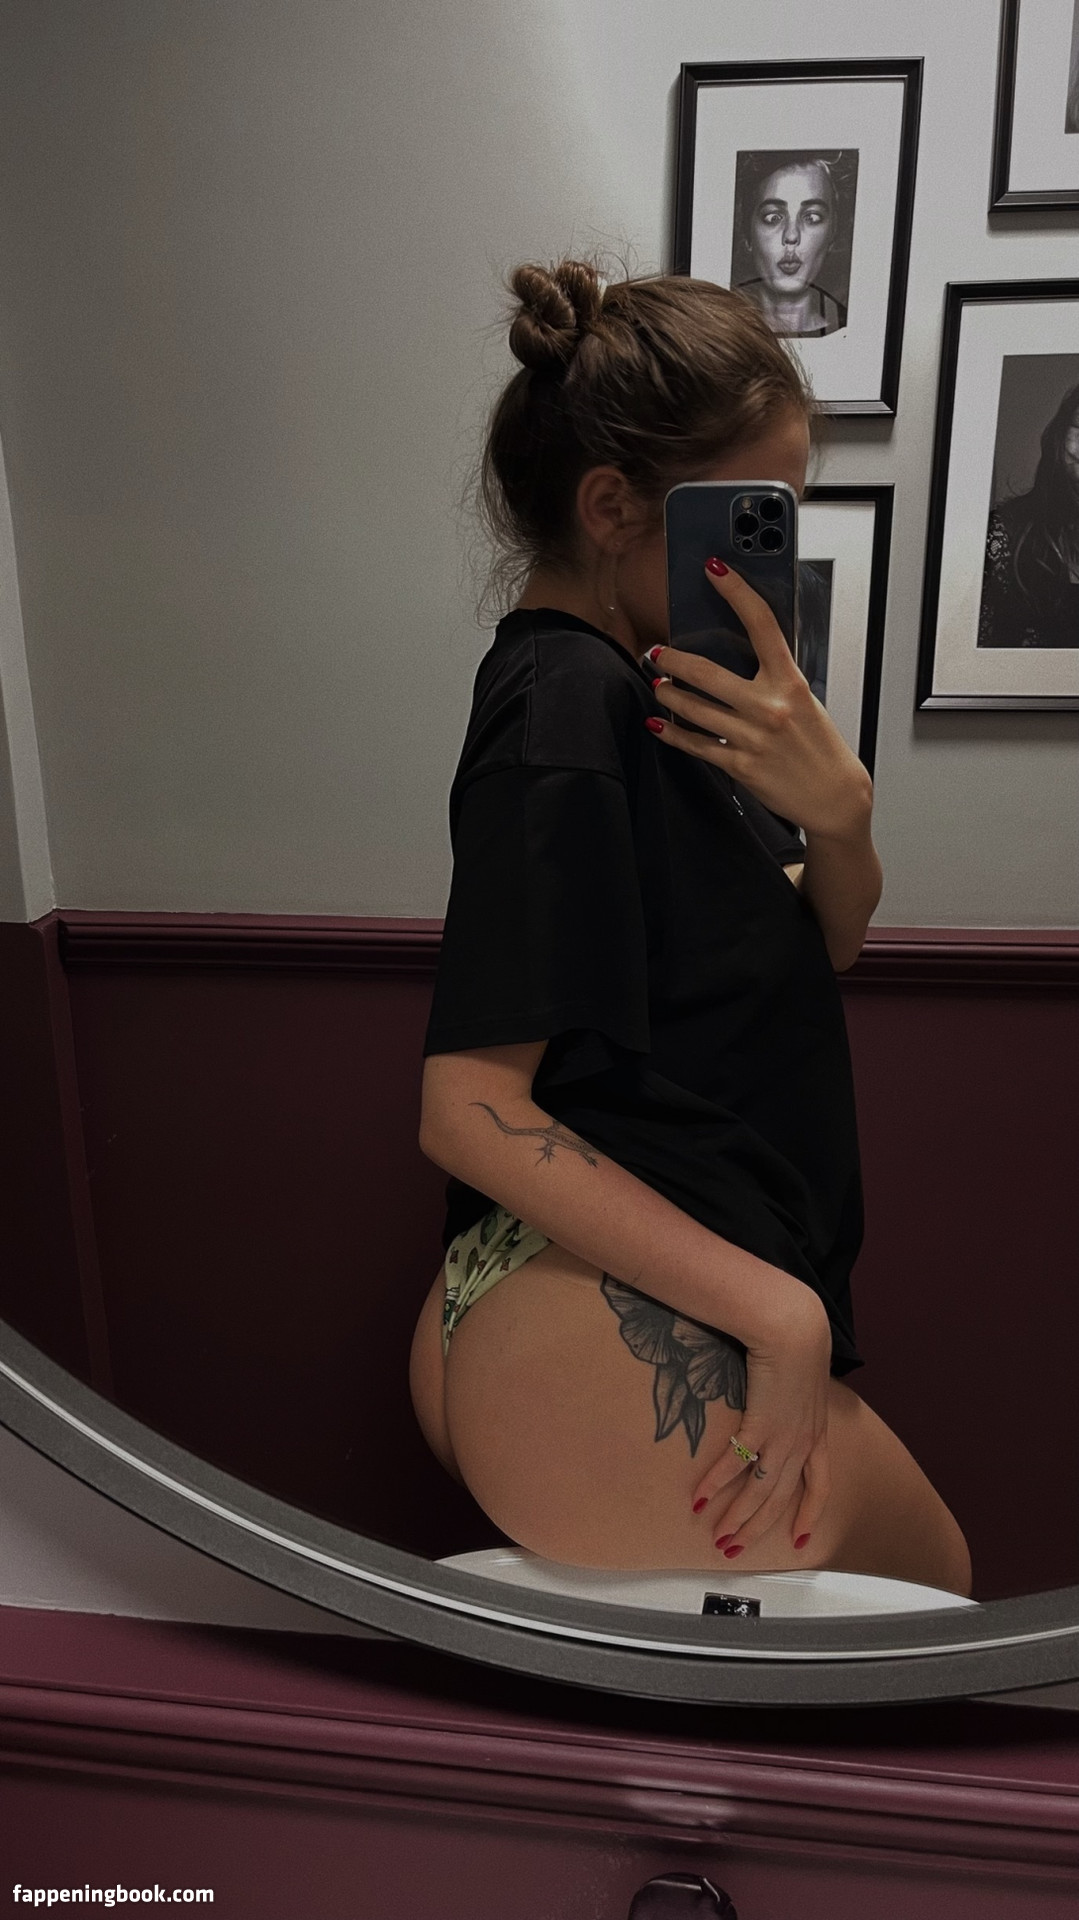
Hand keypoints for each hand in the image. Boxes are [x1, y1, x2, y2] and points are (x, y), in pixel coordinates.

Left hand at [645, 560, 871, 838]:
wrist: (834, 796)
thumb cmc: (820, 747)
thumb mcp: (805, 700)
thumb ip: (774, 678)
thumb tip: (739, 655)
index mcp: (790, 682)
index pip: (761, 623)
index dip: (736, 591)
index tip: (715, 570)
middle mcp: (769, 706)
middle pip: (707, 672)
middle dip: (673, 659)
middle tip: (658, 651)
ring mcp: (751, 737)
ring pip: (693, 708)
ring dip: (667, 693)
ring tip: (658, 684)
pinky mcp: (739, 765)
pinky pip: (695, 745)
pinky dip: (672, 732)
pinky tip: (658, 723)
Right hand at [688, 1289, 832, 1554]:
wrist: (793, 1325)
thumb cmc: (795, 1341)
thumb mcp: (803, 1376)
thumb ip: (792, 1395)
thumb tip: (780, 1399)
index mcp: (817, 1432)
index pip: (820, 1485)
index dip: (810, 1514)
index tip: (800, 1538)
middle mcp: (804, 1442)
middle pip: (781, 1499)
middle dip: (758, 1528)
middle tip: (736, 1548)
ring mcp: (785, 1437)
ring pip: (761, 1492)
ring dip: (737, 1518)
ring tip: (718, 1536)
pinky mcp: (762, 1425)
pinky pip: (735, 1465)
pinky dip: (716, 1485)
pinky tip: (699, 1498)